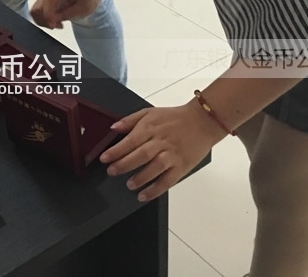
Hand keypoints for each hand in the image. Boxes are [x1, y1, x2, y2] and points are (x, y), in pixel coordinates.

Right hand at [30, 0, 103, 28]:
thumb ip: (67, 14)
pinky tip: (54, 21)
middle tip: (57, 26)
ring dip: (43, 21)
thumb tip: (52, 21)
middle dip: (44, 20)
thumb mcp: (83, 8)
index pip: (47, 2)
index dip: (48, 16)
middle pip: (37, 7)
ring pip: (35, 10)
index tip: (54, 26)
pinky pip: (38, 10)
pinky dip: (43, 18)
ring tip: (56, 24)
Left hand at [99, 102, 225, 201]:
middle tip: (112, 172)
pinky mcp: (182, 166)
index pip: (130, 140)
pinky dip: (156, 189)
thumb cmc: (175, 117)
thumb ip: (130, 120)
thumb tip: (113, 128)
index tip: (104, 158)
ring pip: (154, 168)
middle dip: (124, 164)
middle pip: (140, 154)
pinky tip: (145, 195)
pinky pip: (168, 180)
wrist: (203, 121)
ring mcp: (172, 155)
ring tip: (129, 184)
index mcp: (150, 127)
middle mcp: (161, 141)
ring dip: (140, 178)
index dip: (116, 151)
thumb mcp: (149, 112)